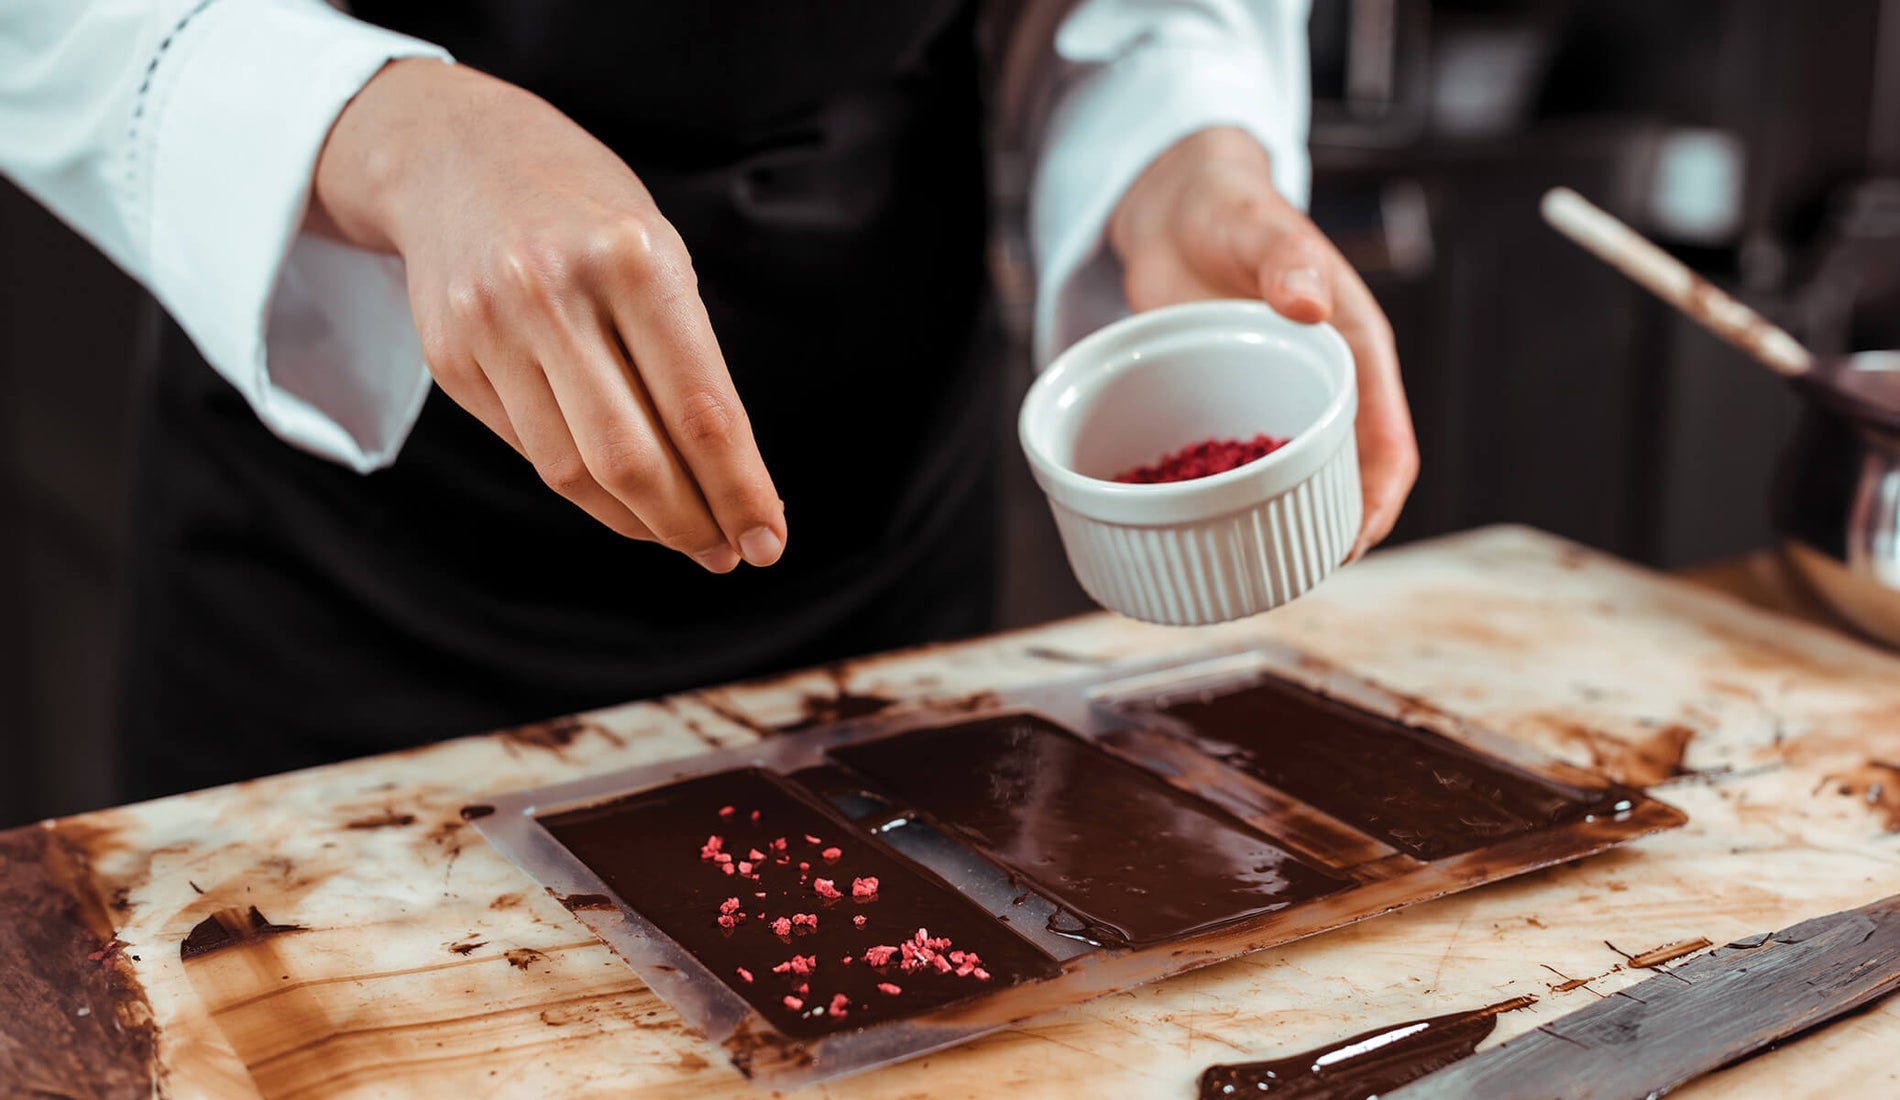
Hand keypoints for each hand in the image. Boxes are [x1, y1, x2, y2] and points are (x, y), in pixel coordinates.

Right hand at [310, 59, 784, 572]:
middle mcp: (556, 293)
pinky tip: (620, 498)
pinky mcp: (449, 358)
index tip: (768, 538)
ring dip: (638, 522)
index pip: (700, 410)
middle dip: (690, 523)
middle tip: (727, 552)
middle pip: (632, 459)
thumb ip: (687, 356)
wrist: (454, 152)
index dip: (739, 488)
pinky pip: (530, 451)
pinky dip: (585, 489)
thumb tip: (726, 478)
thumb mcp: (658, 250)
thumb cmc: (586, 210)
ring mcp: (492, 327)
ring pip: (574, 472)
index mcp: (635, 259)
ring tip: (682, 535)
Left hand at [1108, 127, 1418, 555]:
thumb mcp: (1256, 224)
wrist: (1178, 208)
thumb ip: (1285, 255)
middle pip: (1348, 478)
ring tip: (1255, 570)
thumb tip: (1311, 302)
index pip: (1388, 442)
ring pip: (1296, 480)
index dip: (1379, 499)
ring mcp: (1278, 401)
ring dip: (1285, 524)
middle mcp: (1326, 385)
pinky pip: (1243, 466)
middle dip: (1333, 530)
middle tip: (1293, 574)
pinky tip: (1206, 531)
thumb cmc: (1228, 207)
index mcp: (1355, 348)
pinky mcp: (1234, 407)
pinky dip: (1233, 501)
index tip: (1355, 541)